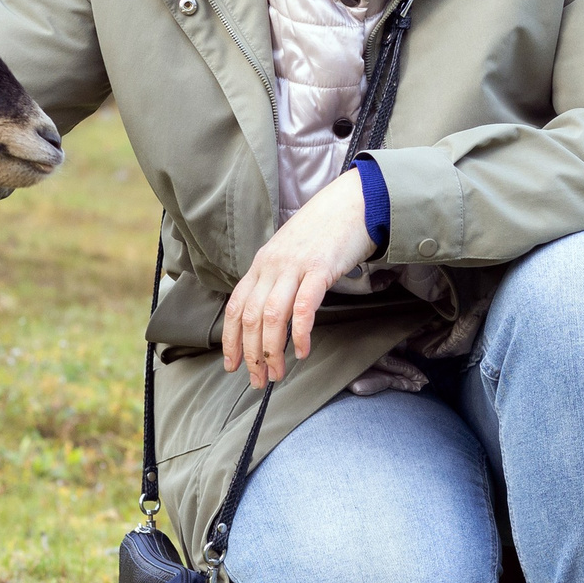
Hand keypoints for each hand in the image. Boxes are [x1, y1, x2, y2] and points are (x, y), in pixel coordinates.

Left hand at [221, 170, 376, 388]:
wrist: (353, 203)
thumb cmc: (324, 232)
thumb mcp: (290, 254)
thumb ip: (277, 280)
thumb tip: (270, 316)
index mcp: (262, 264)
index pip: (235, 307)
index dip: (230, 339)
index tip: (232, 364)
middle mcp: (272, 266)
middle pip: (250, 317)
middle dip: (250, 354)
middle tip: (257, 380)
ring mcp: (295, 267)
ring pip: (271, 316)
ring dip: (271, 350)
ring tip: (277, 373)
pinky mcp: (320, 269)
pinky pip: (303, 307)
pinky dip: (299, 332)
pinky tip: (302, 351)